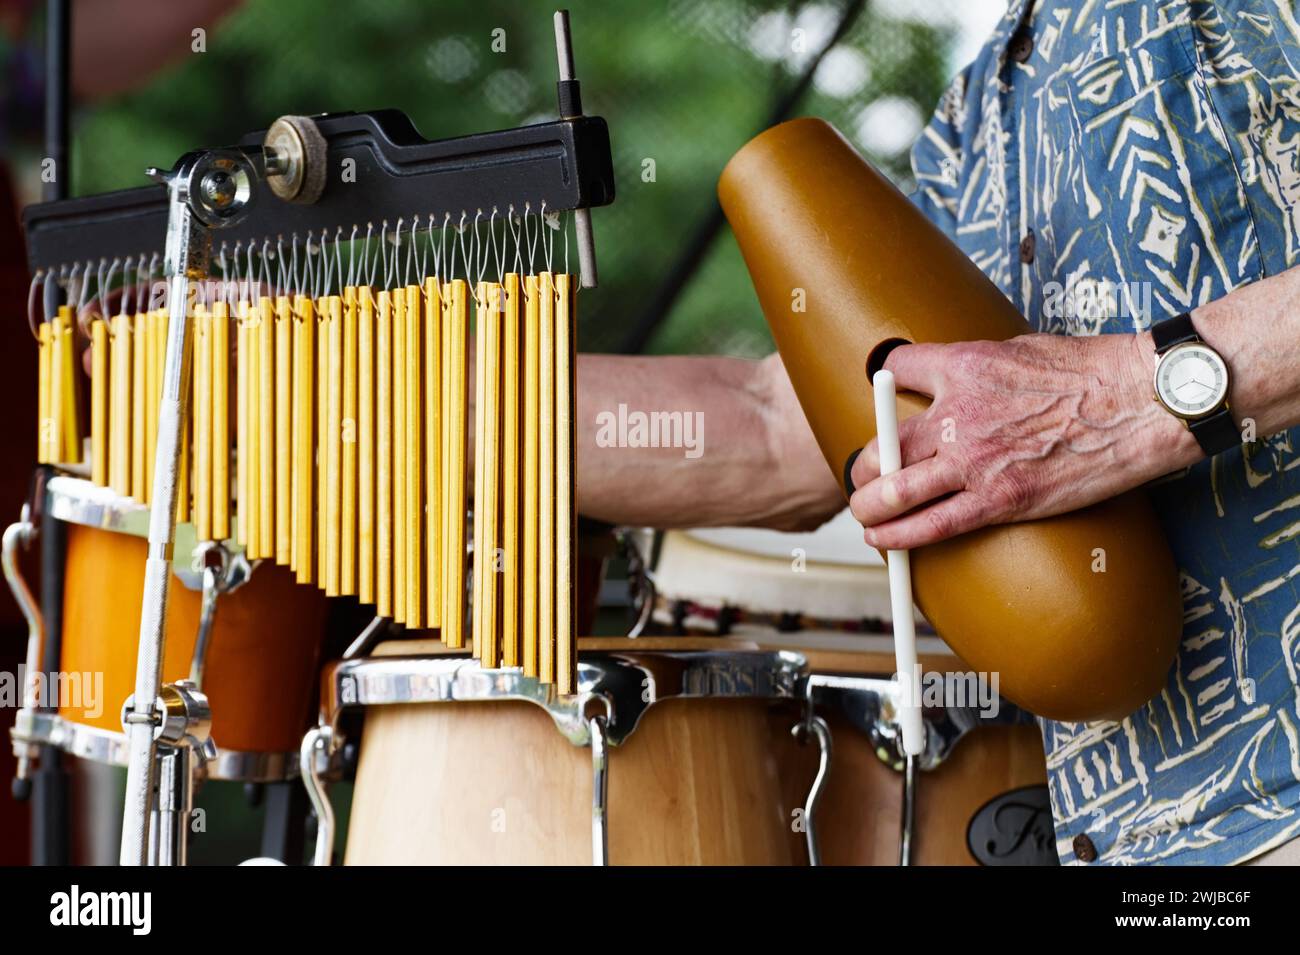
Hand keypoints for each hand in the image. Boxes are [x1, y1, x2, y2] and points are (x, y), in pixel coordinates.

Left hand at [848, 332, 1200, 549]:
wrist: (1140, 401)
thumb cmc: (1092, 371)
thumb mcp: (1019, 347)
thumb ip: (979, 366)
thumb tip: (960, 378)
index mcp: (963, 365)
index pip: (894, 370)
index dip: (883, 384)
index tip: (884, 400)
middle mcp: (958, 413)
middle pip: (880, 441)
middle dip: (864, 462)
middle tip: (864, 473)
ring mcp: (975, 459)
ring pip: (892, 488)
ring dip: (869, 505)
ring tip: (865, 512)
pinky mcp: (1000, 499)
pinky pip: (933, 525)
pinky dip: (898, 536)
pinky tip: (882, 540)